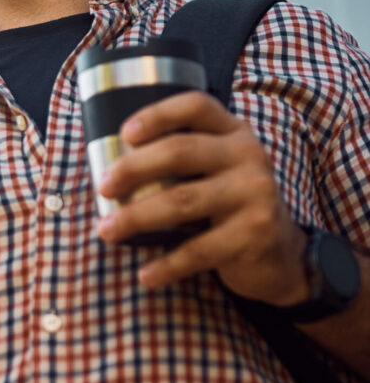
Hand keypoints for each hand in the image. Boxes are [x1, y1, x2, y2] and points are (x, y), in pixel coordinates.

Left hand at [95, 91, 307, 303]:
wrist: (280, 255)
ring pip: (182, 200)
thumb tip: (107, 168)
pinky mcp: (256, 232)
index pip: (195, 106)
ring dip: (136, 217)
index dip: (157, 115)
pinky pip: (199, 249)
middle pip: (179, 151)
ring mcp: (255, 192)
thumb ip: (179, 160)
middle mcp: (248, 155)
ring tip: (105, 231)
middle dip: (132, 169)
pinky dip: (167, 265)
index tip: (123, 133)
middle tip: (102, 189)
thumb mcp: (213, 171)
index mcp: (232, 132)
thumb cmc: (226, 205)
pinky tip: (145, 275)